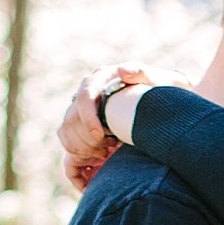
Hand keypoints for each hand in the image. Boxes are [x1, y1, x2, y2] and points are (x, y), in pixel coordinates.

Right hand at [59, 64, 152, 192]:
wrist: (155, 95)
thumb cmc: (157, 87)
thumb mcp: (154, 79)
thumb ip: (140, 73)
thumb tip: (123, 71)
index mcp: (102, 76)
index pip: (85, 96)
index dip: (88, 118)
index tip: (100, 136)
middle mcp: (87, 88)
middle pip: (72, 116)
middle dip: (86, 138)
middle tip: (106, 149)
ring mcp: (81, 104)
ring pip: (66, 128)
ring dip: (82, 145)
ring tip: (104, 152)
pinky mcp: (79, 118)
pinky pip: (66, 136)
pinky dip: (76, 149)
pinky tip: (96, 154)